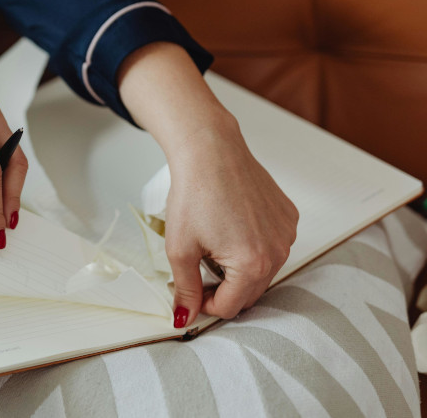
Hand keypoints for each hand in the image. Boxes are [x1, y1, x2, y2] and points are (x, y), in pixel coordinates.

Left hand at [164, 116, 297, 324]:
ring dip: (238, 270)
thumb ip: (185, 289)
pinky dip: (253, 248)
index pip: (230, 307)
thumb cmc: (194, 194)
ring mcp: (287, 233)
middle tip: (196, 270)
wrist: (210, 152)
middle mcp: (278, 252)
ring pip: (262, 271)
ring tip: (212, 245)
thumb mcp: (180, 248)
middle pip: (249, 292)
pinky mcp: (289, 217)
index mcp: (252, 264)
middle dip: (222, 289)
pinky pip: (273, 247)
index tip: (190, 292)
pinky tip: (230, 228)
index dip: (205, 304)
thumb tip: (185, 317)